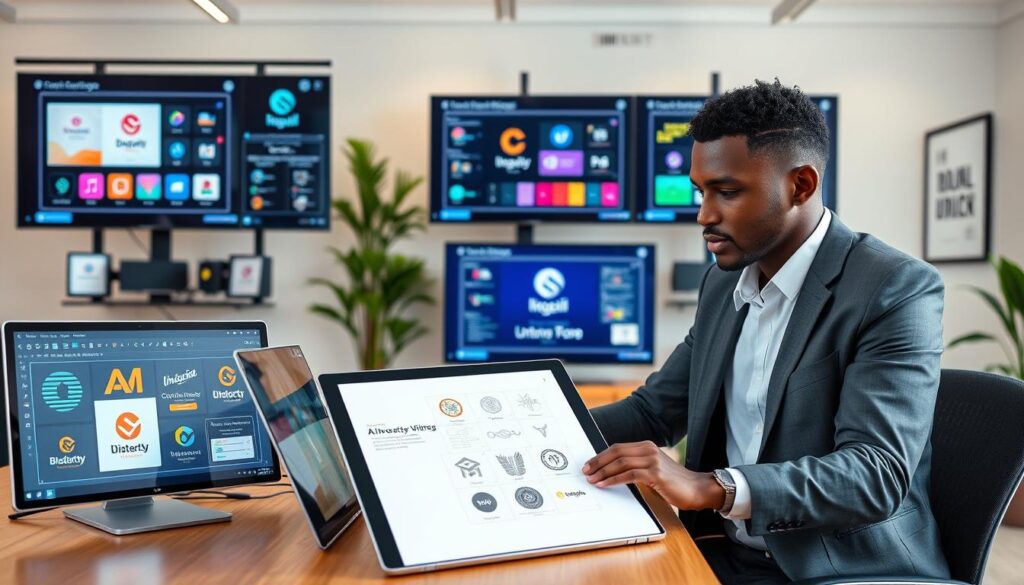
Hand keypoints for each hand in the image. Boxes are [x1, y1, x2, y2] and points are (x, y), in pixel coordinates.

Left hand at [582, 441, 724, 510]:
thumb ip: (636, 467)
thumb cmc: (673, 483)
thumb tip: (611, 473)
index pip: (617, 448)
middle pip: (616, 452)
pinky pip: (629, 474)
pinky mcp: (655, 473)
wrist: (697, 488)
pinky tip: (605, 484)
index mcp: (646, 446)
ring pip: (620, 462)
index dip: (601, 456)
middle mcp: (648, 450)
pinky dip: (614, 480)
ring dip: (603, 472)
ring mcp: (652, 460)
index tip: (588, 465)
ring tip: (592, 480)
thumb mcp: (652, 470)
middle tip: (585, 471)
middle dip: (598, 462)